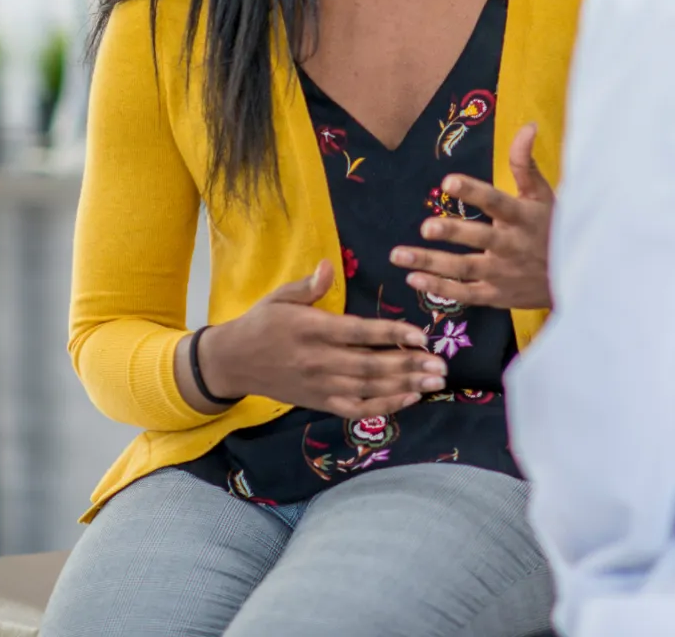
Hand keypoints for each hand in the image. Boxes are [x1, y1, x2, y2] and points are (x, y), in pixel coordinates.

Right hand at [193, 260, 447, 420]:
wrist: (233, 363)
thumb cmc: (262, 323)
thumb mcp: (280, 297)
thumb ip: (308, 285)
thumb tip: (329, 265)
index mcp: (312, 329)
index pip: (359, 333)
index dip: (391, 333)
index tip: (421, 335)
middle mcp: (319, 361)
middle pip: (370, 366)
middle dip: (409, 365)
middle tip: (441, 365)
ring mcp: (320, 385)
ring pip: (368, 389)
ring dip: (404, 385)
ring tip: (435, 382)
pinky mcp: (319, 402)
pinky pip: (356, 409)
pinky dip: (384, 406)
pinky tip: (410, 399)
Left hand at [390, 124, 553, 309]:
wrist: (576, 277)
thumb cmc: (553, 228)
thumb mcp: (543, 195)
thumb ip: (526, 163)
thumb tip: (527, 126)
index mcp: (522, 216)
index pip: (496, 201)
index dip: (473, 191)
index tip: (449, 181)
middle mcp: (511, 245)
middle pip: (479, 237)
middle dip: (452, 233)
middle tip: (426, 227)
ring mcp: (503, 273)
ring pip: (464, 268)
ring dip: (431, 262)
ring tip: (399, 254)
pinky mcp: (496, 295)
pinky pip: (465, 293)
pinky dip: (439, 288)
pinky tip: (413, 278)